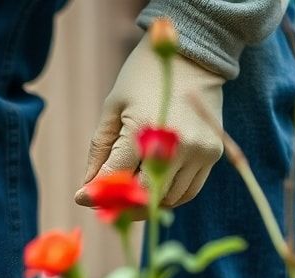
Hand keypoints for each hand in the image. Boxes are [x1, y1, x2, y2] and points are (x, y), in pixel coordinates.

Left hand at [75, 34, 225, 211]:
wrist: (191, 55)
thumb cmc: (142, 79)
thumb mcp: (113, 108)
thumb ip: (100, 150)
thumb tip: (88, 187)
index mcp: (145, 128)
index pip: (117, 176)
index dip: (95, 193)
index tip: (80, 197)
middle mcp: (176, 144)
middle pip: (143, 195)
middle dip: (120, 205)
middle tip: (104, 203)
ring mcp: (199, 151)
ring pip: (168, 199)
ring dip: (145, 204)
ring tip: (127, 197)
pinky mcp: (213, 153)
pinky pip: (189, 191)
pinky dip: (168, 196)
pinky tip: (151, 188)